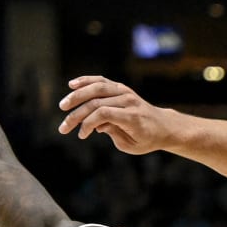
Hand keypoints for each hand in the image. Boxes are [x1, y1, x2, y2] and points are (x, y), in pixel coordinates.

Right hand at [58, 76, 173, 153]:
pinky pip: (101, 81)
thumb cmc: (146, 139)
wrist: (162, 126)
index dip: (88, 124)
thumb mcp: (131, 145)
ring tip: (63, 105)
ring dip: (77, 96)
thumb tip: (96, 125)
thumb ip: (113, 133)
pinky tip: (72, 84)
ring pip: (97, 88)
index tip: (81, 135)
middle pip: (96, 102)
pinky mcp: (120, 88)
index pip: (103, 114)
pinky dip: (86, 81)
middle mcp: (128, 101)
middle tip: (64, 127)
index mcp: (132, 117)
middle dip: (77, 114)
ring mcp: (124, 92)